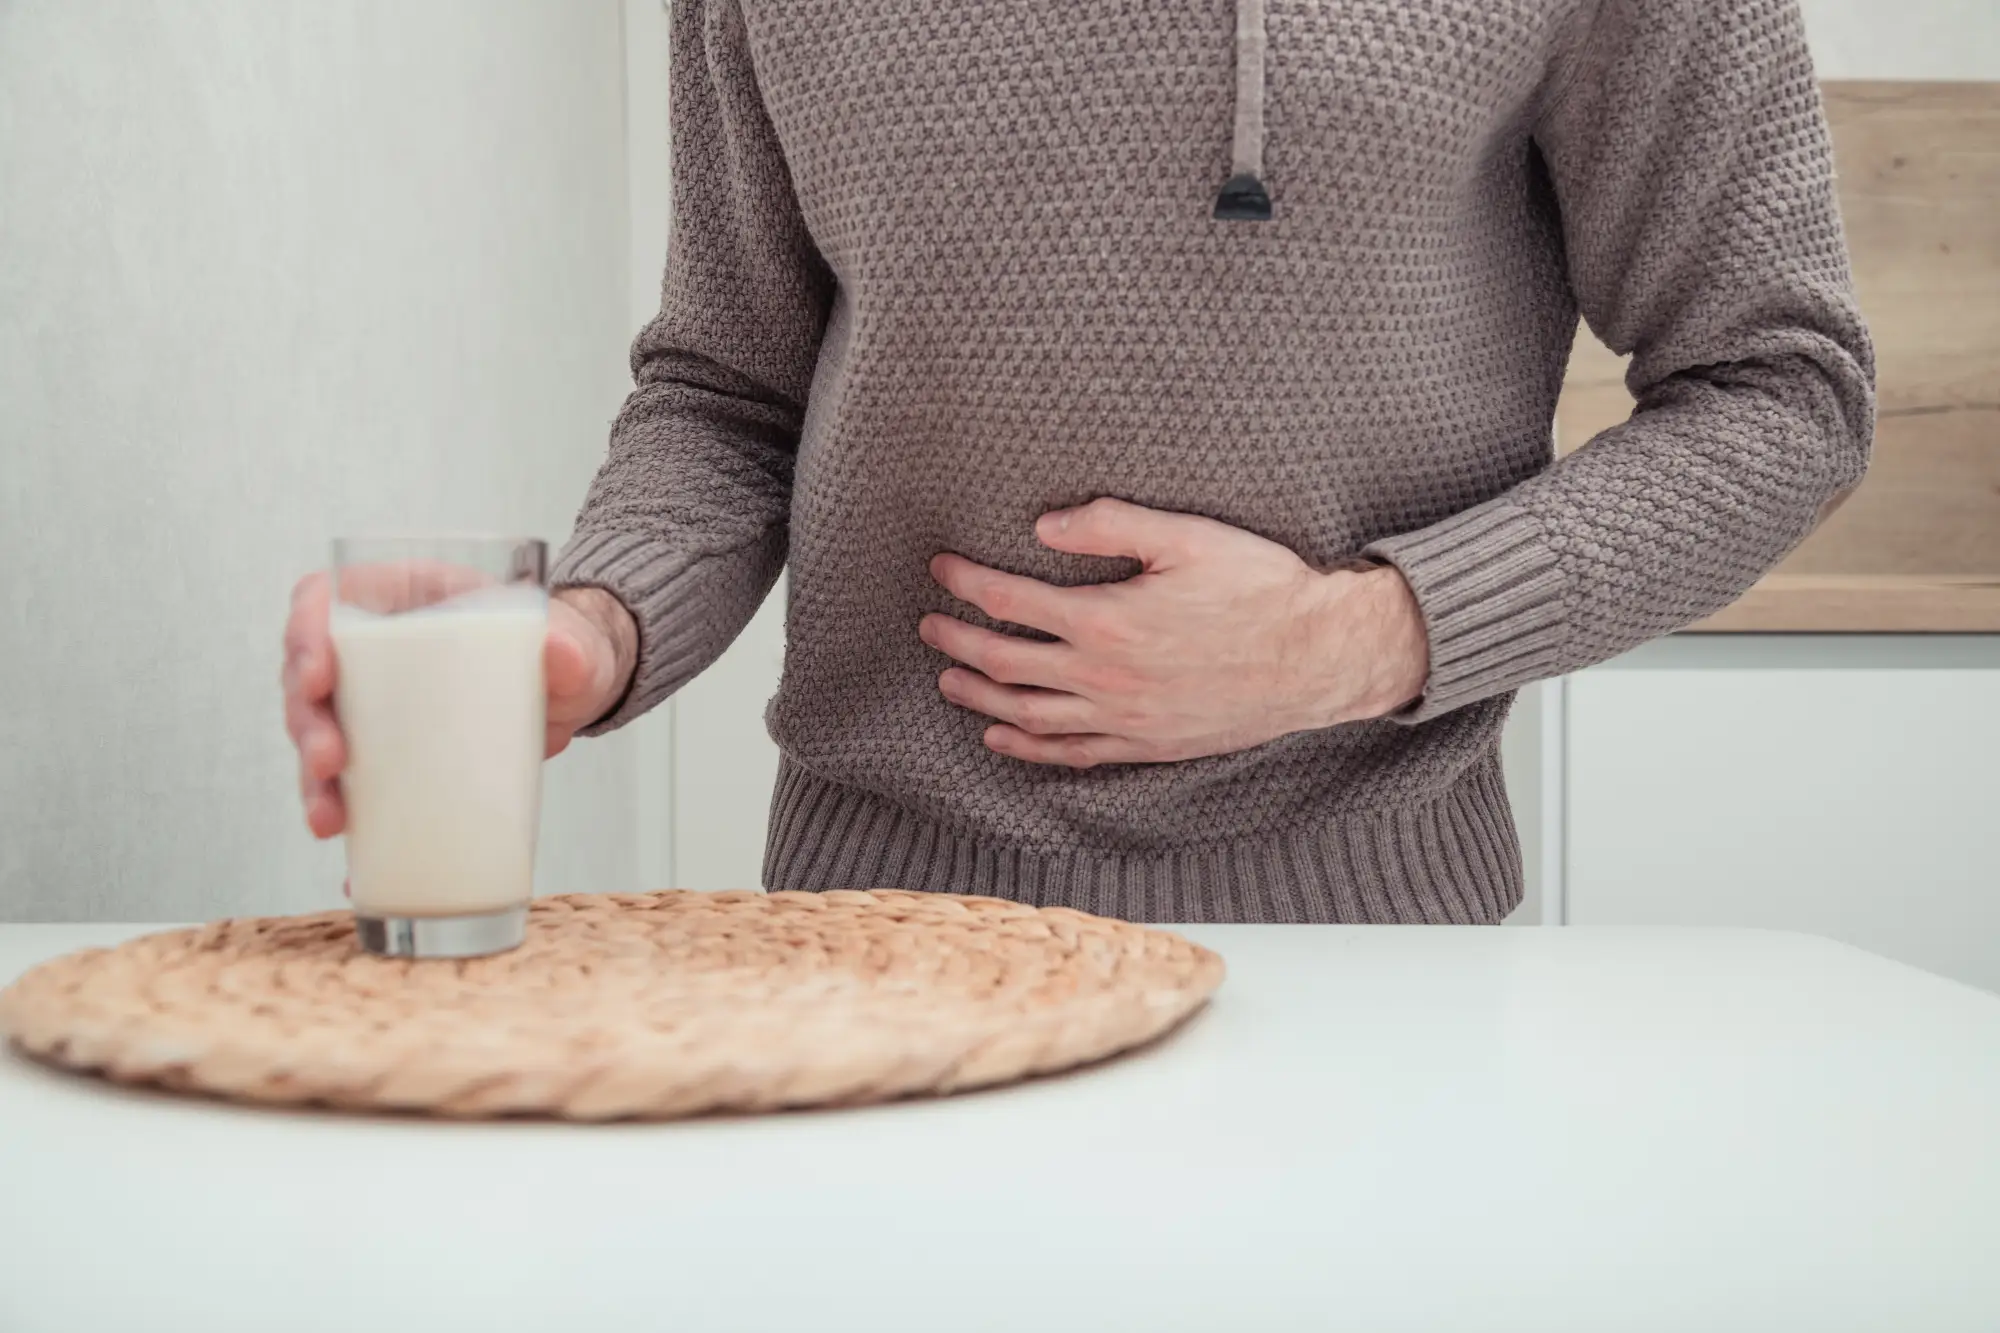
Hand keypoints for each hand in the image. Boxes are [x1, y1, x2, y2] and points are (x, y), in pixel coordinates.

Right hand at [282, 575, 636, 837]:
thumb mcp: (571, 643)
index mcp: (404, 597)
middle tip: (330, 760)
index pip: (325, 599)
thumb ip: (570, 647)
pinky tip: (350, 859)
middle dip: (306, 722)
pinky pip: (349, 784)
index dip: (304, 632)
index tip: (318, 675)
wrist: (576, 696)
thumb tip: (563, 653)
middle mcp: (375, 650)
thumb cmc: (562, 650)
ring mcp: (376, 704)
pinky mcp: (389, 754)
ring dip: (313, 779)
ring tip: (331, 818)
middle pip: (308, 677)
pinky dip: (345, 817)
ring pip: (317, 735)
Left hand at [919, 499, 1430, 767]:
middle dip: (956, 642)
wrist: (1318, 657)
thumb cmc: (1260, 588)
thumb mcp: (1187, 537)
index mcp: (1107, 620)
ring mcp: (1123, 718)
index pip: (1010, 601)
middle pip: (1004, 662)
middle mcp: (1104, 678)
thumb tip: (1043, 525)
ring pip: (1027, 714)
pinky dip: (1027, 747)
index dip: (967, 583)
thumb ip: (1112, 525)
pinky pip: (1070, 754)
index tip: (941, 568)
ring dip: (979, 696)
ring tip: (948, 679)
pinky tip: (1001, 736)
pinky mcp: (1146, 744)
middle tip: (928, 625)